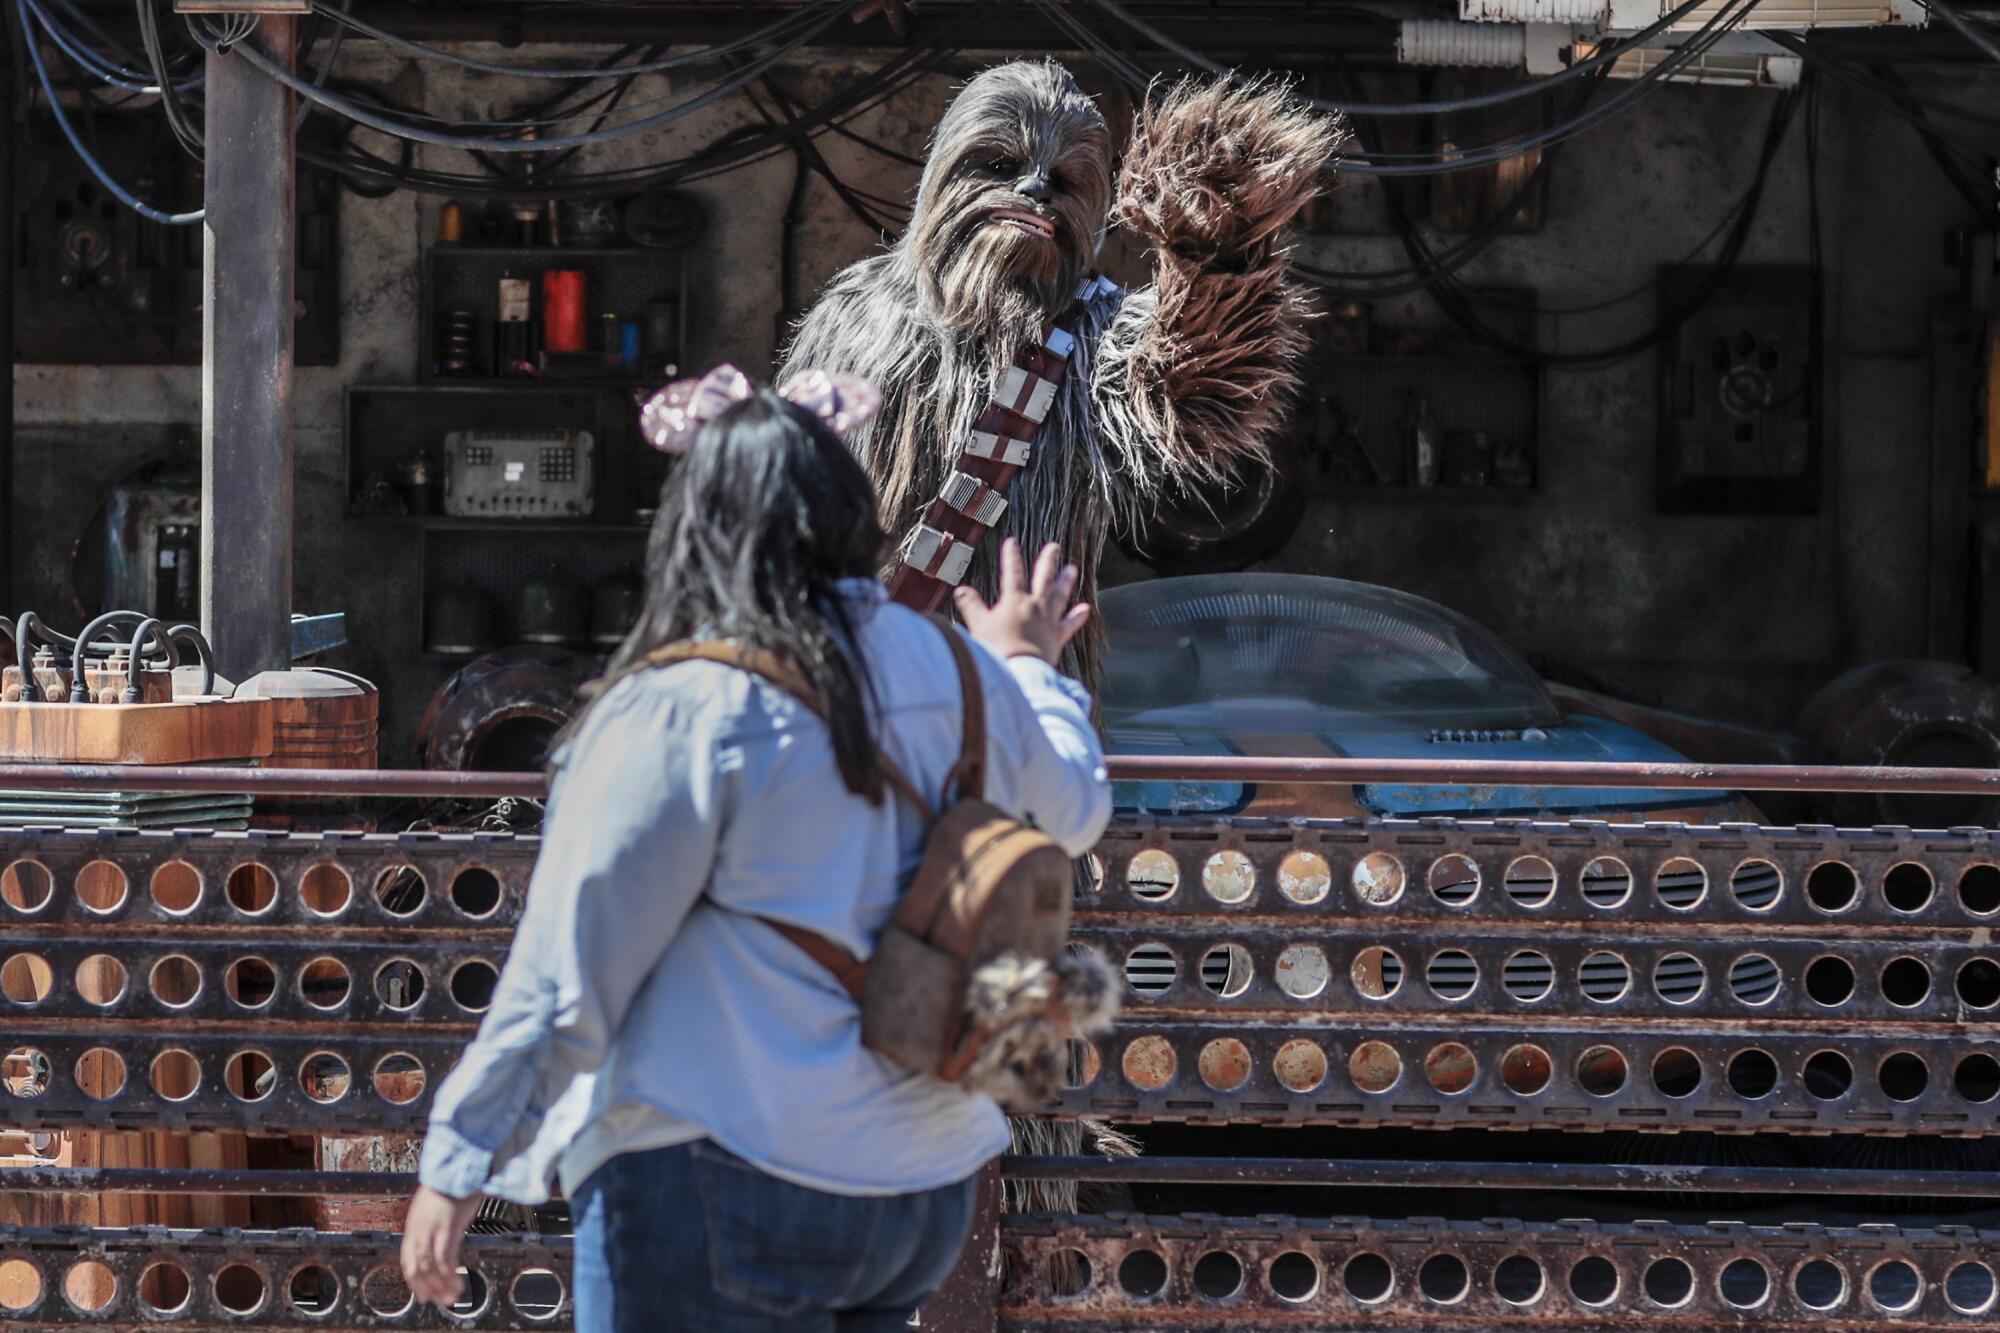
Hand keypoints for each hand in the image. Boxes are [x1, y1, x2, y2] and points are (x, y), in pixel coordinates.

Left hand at [400, 1185, 482, 1308]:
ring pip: (429, 1268)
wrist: (459, 1164)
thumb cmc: (453, 1181)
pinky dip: (450, 1276)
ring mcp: (431, 1229)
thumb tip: (442, 1235)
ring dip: (440, 1286)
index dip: (414, 1280)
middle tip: (438, 1300)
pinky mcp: (447, 1228)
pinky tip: (458, 1284)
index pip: (408, 1260)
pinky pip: (445, 1260)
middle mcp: (418, 1230)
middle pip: (416, 1267)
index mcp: (414, 1225)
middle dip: (427, 1288)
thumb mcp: (436, 1205)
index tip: (423, 1293)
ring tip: (451, 1298)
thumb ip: (434, 1222)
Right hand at [953, 539, 1091, 666]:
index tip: (1012, 542)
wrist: (1018, 671)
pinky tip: (1085, 609)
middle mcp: (1034, 606)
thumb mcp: (978, 625)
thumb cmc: (996, 649)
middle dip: (1047, 561)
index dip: (1012, 556)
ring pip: (1060, 596)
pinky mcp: (1057, 637)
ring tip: (1072, 568)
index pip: (1013, 572)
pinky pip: (1070, 624)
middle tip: (1054, 547)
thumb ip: (971, 606)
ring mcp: (1048, 620)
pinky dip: (1077, 617)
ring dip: (1066, 581)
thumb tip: (961, 590)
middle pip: (1043, 578)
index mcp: (1014, 601)